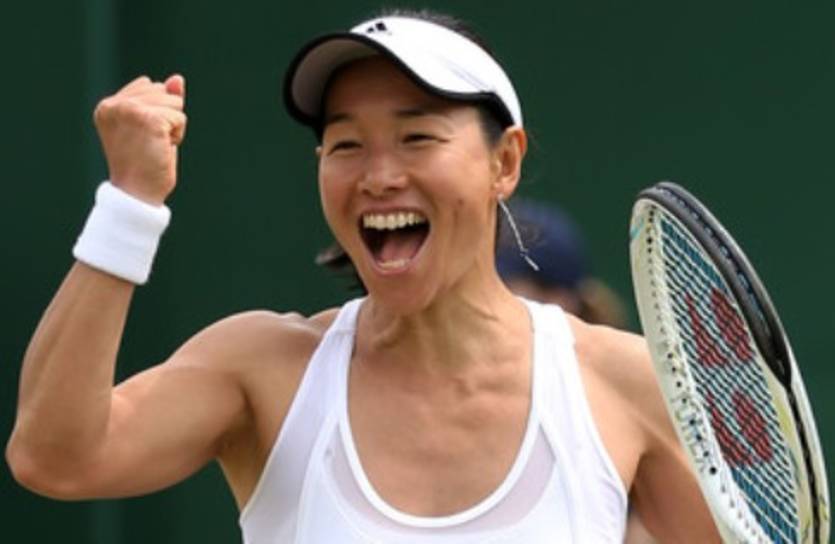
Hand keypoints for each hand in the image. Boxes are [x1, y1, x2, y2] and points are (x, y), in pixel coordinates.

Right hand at [94, 75, 186, 204]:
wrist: (138, 193)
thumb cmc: (144, 164)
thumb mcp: (152, 127)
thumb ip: (162, 100)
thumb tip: (177, 79)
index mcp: (108, 106)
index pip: (149, 85)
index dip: (156, 112)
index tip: (141, 137)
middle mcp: (115, 105)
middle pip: (163, 91)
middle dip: (166, 118)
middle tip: (150, 144)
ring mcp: (130, 111)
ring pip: (174, 102)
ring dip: (173, 127)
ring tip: (155, 146)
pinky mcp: (149, 119)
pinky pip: (180, 117)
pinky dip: (178, 136)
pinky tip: (162, 149)